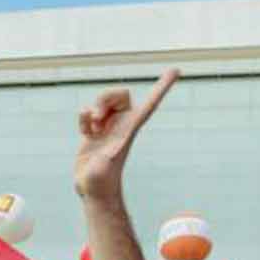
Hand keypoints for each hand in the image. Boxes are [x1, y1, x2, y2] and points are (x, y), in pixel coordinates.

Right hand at [73, 69, 177, 200]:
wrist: (93, 190)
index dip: (163, 86)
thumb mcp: (106, 165)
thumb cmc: (101, 181)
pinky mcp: (93, 133)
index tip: (176, 70)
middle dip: (105, 97)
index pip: (150, 103)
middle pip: (120, 94)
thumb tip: (108, 146)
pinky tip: (86, 134)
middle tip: (98, 117)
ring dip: (93, 108)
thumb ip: (108, 153)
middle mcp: (122, 125)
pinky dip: (83, 119)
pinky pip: (88, 114)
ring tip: (92, 128)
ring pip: (103, 101)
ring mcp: (107, 128)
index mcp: (130, 129)